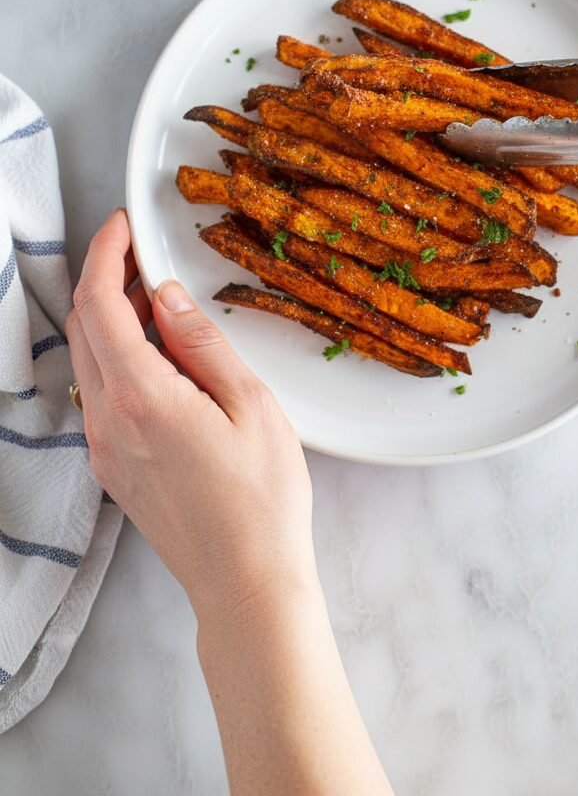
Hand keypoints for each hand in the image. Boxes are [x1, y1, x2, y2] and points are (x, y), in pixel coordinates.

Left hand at [65, 210, 315, 622]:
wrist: (246, 584)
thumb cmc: (262, 500)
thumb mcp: (252, 404)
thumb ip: (203, 343)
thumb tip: (168, 296)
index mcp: (142, 397)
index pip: (99, 304)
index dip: (105, 253)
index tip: (122, 225)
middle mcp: (108, 421)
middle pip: (83, 329)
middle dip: (105, 281)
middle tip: (143, 256)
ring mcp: (104, 449)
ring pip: (87, 362)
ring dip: (110, 321)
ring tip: (157, 304)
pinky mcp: (113, 469)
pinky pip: (100, 396)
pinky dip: (118, 360)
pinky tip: (160, 360)